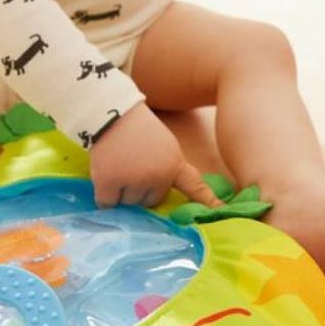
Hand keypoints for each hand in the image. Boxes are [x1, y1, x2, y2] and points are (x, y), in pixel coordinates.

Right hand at [88, 102, 223, 209]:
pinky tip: (106, 175)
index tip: (219, 212)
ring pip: (128, 204)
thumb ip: (166, 172)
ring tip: (119, 165)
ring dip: (121, 191)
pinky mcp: (110, 182)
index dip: (207, 202)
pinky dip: (105, 195)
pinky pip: (108, 203)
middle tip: (132, 165)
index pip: (195, 187)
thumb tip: (154, 200)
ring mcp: (134, 180)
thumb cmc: (138, 131)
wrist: (111, 113)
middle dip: (140, 189)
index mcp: (174, 165)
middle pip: (150, 202)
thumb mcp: (165, 148)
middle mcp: (157, 176)